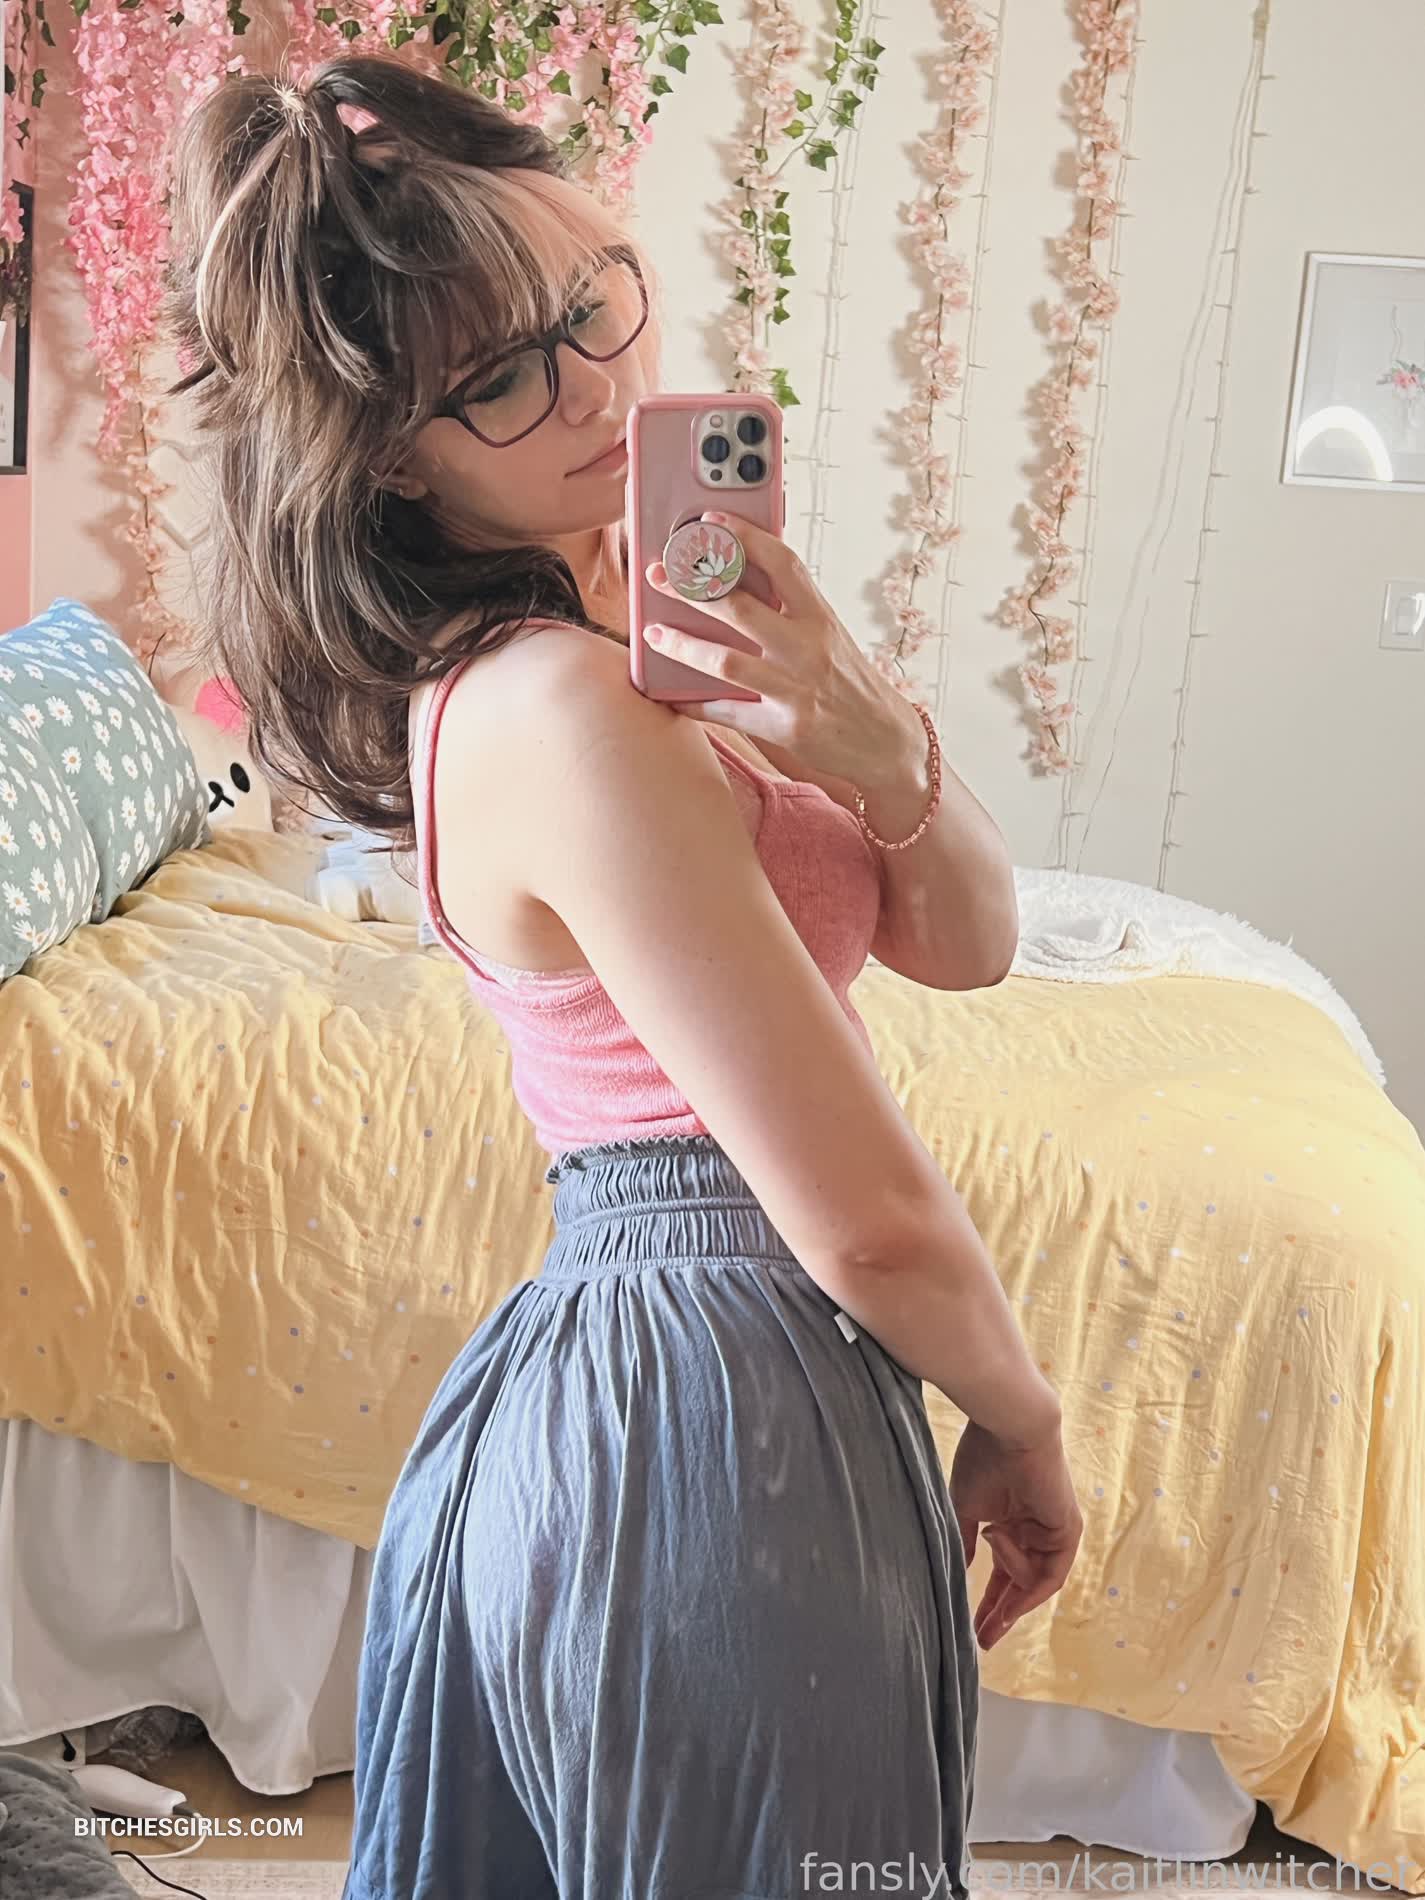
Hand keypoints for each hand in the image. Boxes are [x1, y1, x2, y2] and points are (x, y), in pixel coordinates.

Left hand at [642, 510, 916, 786]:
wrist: (885, 742)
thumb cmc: (850, 683)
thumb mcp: (831, 638)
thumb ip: (792, 612)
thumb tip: (739, 582)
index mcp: (821, 618)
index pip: (783, 564)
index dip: (746, 537)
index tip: (711, 520)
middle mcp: (809, 650)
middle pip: (741, 610)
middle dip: (692, 590)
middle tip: (659, 576)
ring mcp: (796, 690)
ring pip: (725, 662)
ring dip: (683, 645)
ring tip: (653, 633)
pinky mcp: (784, 728)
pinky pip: (727, 714)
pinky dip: (693, 704)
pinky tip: (669, 695)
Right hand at [948, 1420, 1082, 1650]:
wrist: (1008, 1428)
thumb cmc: (984, 1459)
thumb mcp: (967, 1509)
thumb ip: (966, 1543)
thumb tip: (959, 1573)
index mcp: (1013, 1522)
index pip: (1003, 1572)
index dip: (989, 1601)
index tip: (972, 1627)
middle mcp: (1037, 1530)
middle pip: (1022, 1584)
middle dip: (1002, 1614)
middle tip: (983, 1642)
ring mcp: (1055, 1531)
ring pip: (1032, 1579)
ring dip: (1009, 1586)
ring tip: (991, 1563)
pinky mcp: (1068, 1530)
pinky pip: (1048, 1571)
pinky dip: (1027, 1579)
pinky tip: (1008, 1583)